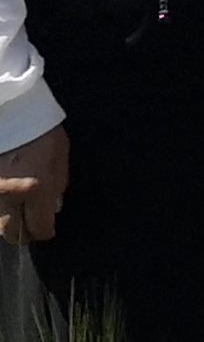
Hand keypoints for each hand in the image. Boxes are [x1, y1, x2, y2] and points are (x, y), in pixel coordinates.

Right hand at [0, 125, 68, 245]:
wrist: (7, 108)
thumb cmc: (37, 127)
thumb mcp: (60, 153)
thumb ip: (58, 184)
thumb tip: (54, 207)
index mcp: (35, 189)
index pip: (39, 228)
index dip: (45, 230)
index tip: (47, 228)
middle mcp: (6, 196)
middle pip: (11, 233)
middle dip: (23, 232)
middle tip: (30, 224)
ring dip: (6, 219)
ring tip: (16, 209)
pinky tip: (5, 196)